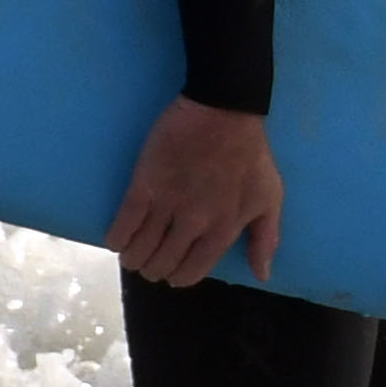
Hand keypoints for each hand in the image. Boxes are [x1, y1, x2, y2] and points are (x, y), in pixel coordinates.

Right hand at [105, 98, 283, 286]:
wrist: (223, 110)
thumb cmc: (249, 153)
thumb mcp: (269, 197)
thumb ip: (266, 238)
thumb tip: (261, 274)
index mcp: (223, 230)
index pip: (192, 271)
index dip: (178, 277)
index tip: (172, 272)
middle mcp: (193, 224)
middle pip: (163, 263)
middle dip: (154, 269)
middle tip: (150, 262)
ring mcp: (167, 204)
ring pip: (141, 249)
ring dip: (133, 259)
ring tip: (131, 255)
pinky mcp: (145, 184)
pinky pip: (124, 223)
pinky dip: (117, 238)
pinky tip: (116, 240)